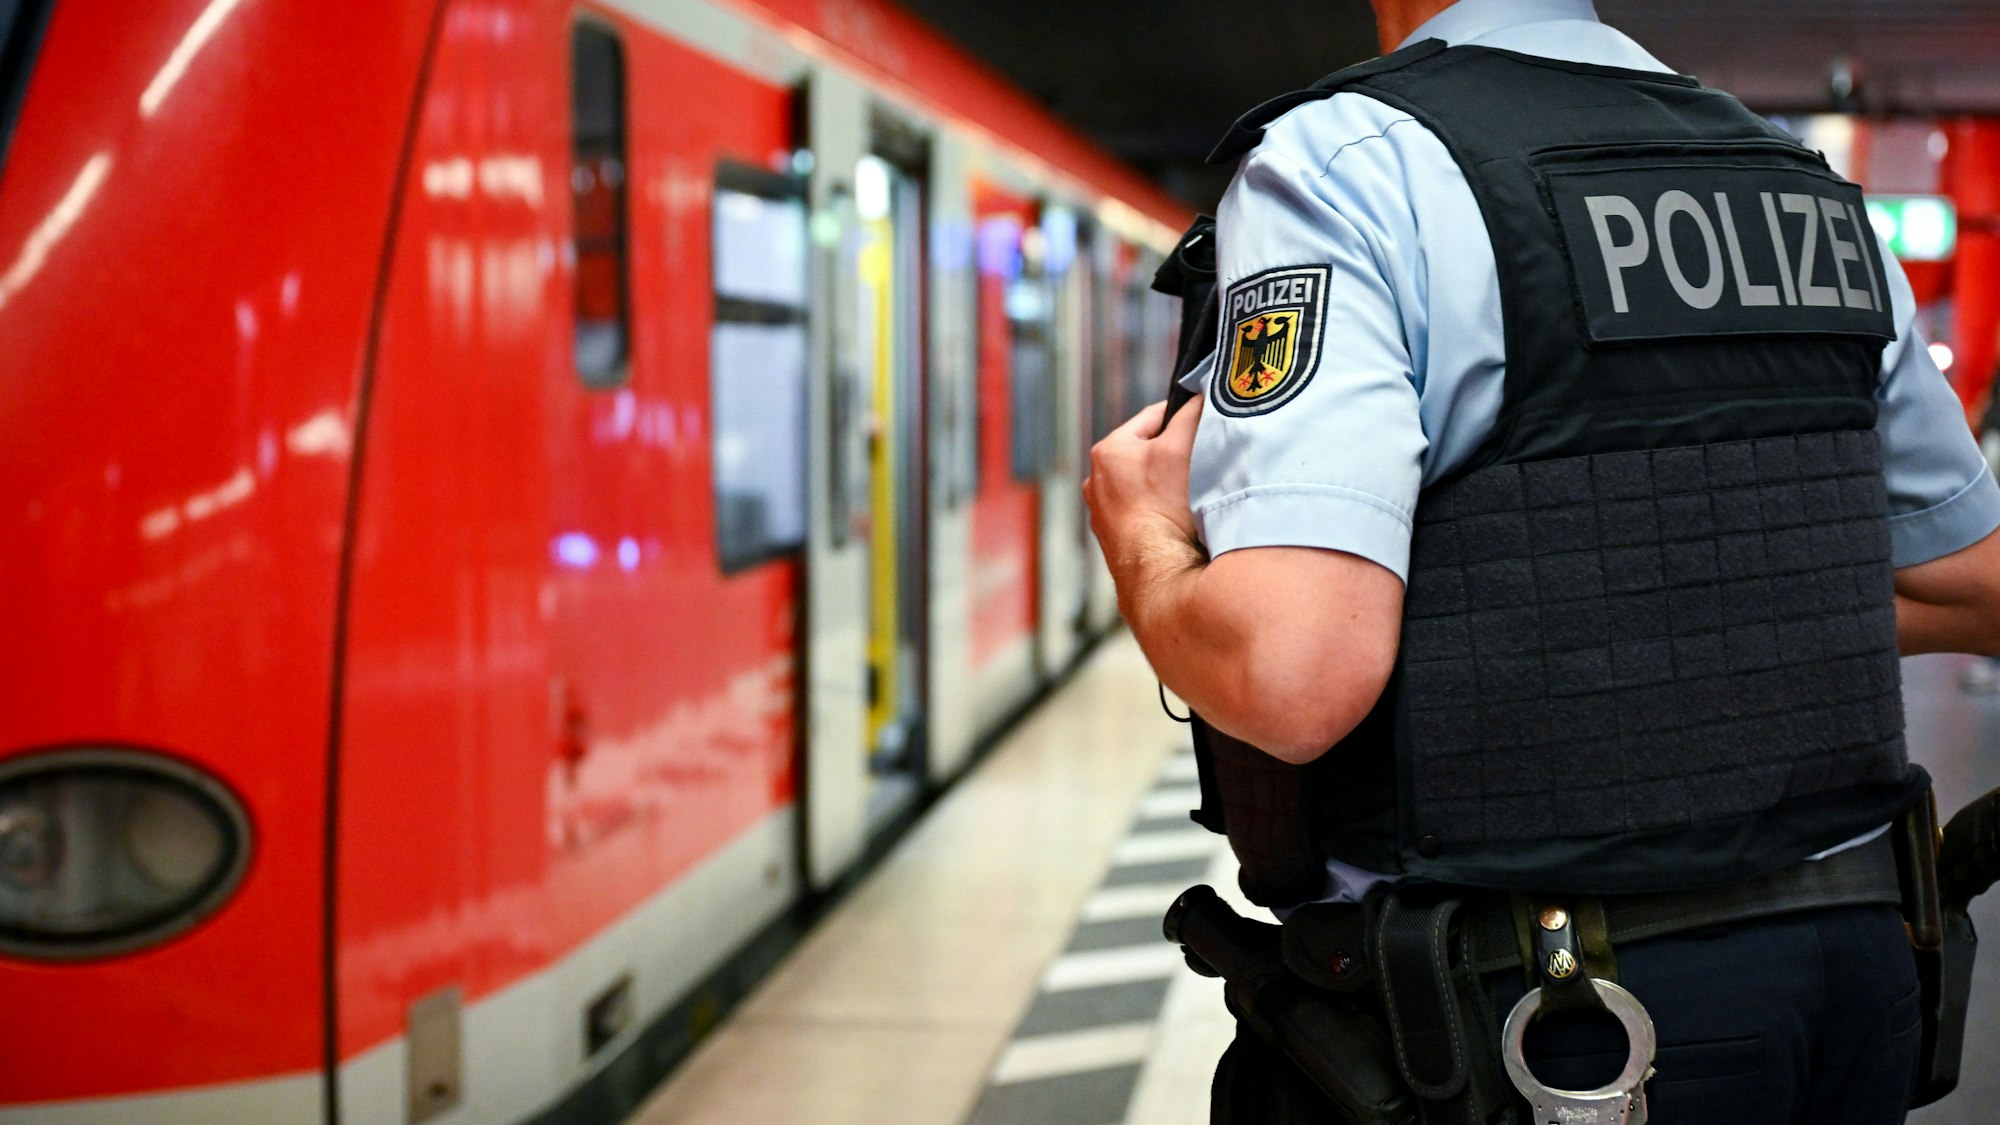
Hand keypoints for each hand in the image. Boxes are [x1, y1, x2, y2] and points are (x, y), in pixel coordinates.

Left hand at [1084, 397, 1204, 572]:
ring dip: (1168, 486)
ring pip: (1146, 486)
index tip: (1205, 421)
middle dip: (1174, 454)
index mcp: (1108, 451)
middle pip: (1149, 453)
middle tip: (1202, 462)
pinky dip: (1161, 513)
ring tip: (1192, 495)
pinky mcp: (1116, 542)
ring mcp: (1103, 515)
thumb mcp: (1182, 447)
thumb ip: (1191, 414)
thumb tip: (1199, 397)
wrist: (1158, 571)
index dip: (1183, 416)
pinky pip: (1144, 515)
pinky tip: (1180, 522)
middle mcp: (1096, 482)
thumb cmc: (1165, 506)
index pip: (1153, 417)